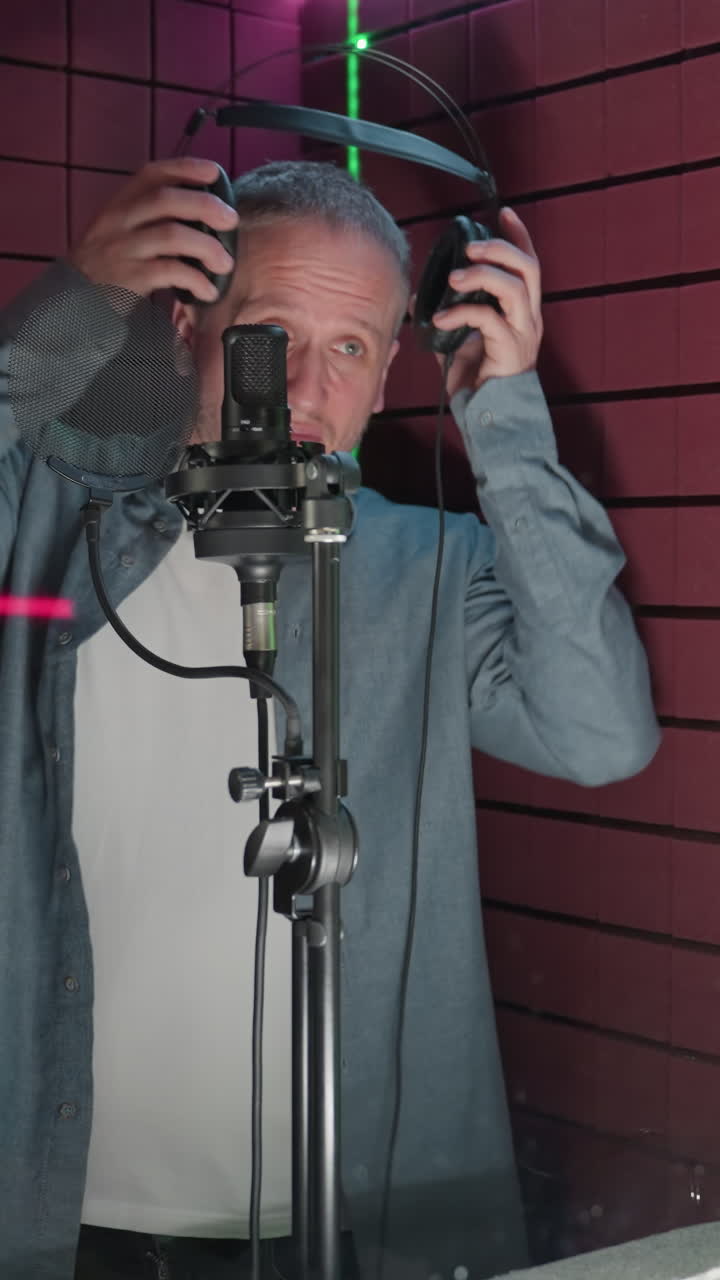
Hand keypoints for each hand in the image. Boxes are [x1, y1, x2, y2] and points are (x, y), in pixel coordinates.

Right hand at [68, 157, 237, 302]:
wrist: (75, 299)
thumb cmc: (110, 265)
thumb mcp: (121, 230)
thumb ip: (150, 217)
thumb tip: (203, 211)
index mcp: (120, 204)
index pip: (152, 174)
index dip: (185, 168)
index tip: (213, 171)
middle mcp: (119, 221)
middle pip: (166, 200)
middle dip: (206, 206)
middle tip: (231, 220)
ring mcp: (122, 248)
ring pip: (172, 235)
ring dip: (207, 248)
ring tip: (225, 263)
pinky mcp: (129, 277)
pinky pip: (170, 272)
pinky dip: (196, 280)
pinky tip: (209, 290)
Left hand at [431, 207, 542, 397]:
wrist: (488, 417)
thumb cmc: (478, 382)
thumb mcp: (458, 342)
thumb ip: (447, 317)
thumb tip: (417, 300)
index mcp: (521, 311)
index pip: (528, 264)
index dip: (518, 236)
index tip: (503, 214)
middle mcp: (528, 318)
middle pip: (528, 267)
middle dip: (499, 249)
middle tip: (470, 247)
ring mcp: (523, 334)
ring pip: (516, 287)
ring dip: (484, 275)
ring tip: (456, 278)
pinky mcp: (510, 349)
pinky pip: (489, 319)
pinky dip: (462, 312)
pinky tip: (442, 317)